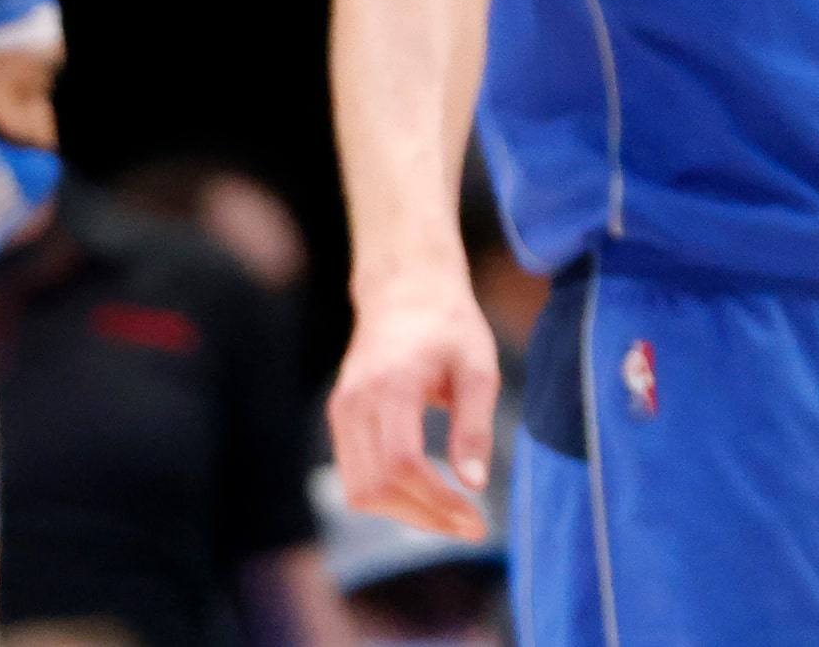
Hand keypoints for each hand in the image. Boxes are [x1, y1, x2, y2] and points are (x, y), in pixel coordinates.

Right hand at [325, 266, 498, 540]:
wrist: (403, 291)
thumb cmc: (448, 327)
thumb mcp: (478, 369)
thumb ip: (475, 427)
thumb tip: (475, 485)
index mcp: (392, 384)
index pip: (403, 463)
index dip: (438, 501)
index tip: (477, 521)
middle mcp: (357, 401)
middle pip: (378, 487)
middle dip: (427, 518)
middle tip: (471, 526)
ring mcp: (342, 410)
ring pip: (360, 491)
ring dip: (405, 514)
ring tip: (449, 514)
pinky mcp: (340, 417)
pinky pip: (354, 476)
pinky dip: (388, 497)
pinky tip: (424, 493)